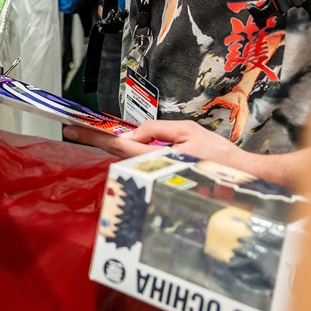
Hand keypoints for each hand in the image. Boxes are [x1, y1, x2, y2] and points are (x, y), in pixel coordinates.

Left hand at [64, 118, 296, 182]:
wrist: (240, 180)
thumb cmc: (216, 155)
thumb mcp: (187, 131)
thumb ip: (156, 130)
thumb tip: (132, 133)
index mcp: (156, 157)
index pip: (117, 144)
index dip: (93, 136)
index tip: (72, 129)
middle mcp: (152, 171)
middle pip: (117, 153)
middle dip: (94, 141)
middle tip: (71, 130)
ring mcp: (156, 178)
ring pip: (126, 161)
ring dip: (108, 148)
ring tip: (88, 135)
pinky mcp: (162, 180)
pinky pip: (139, 166)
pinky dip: (126, 155)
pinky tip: (118, 146)